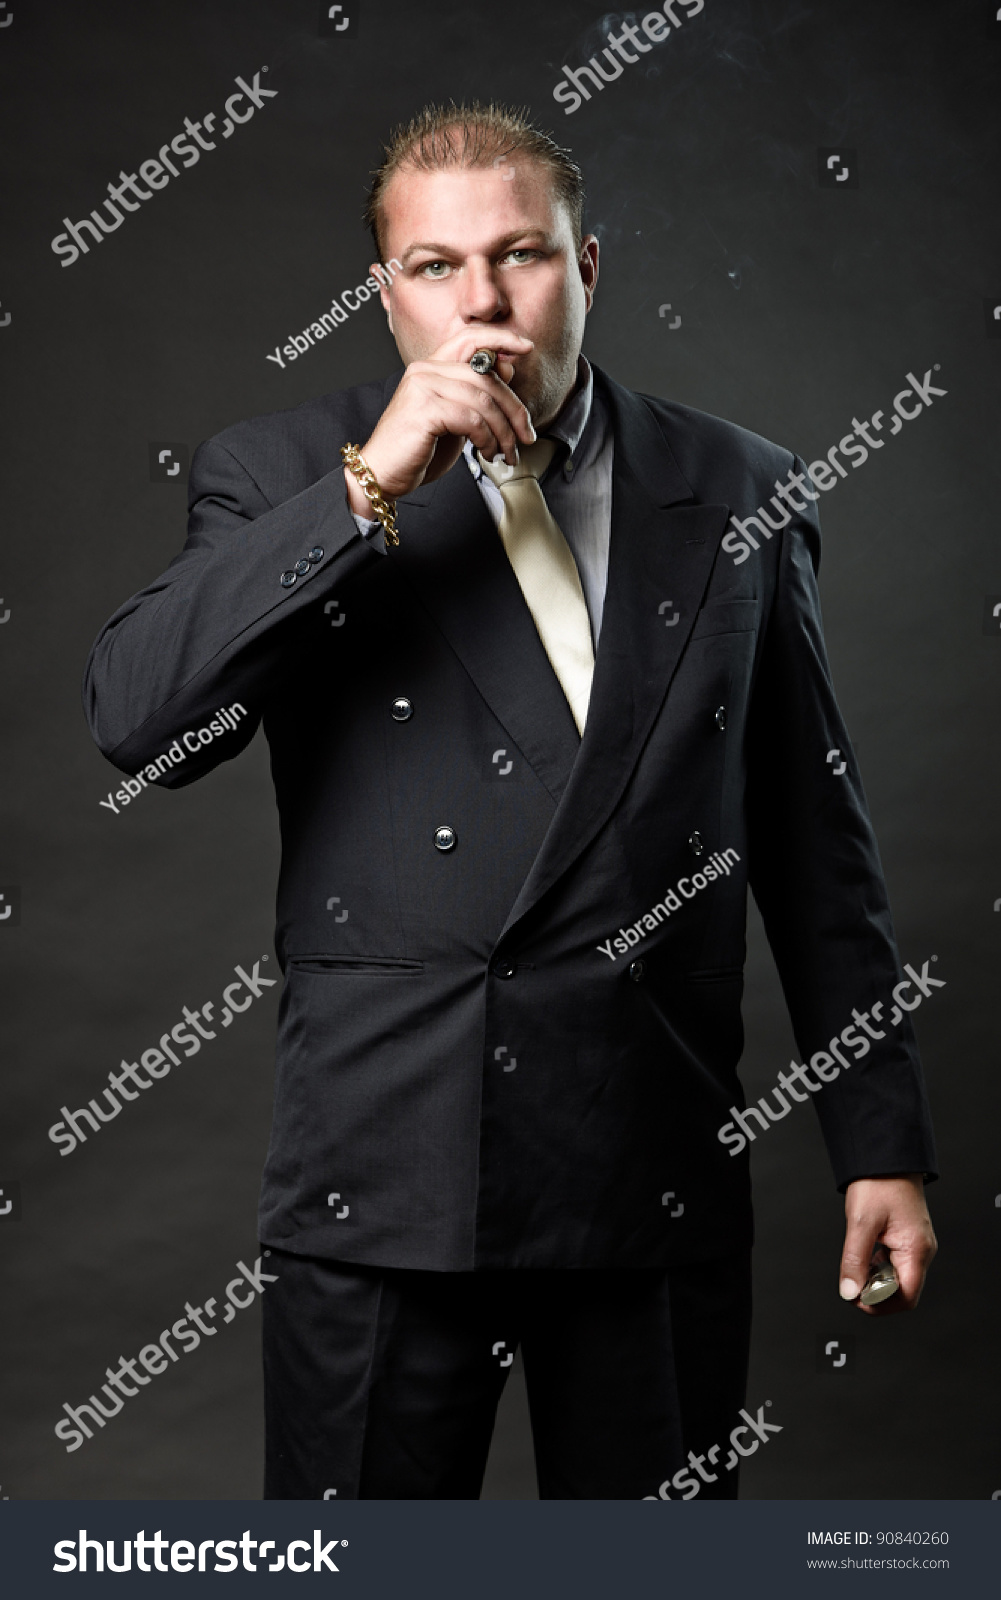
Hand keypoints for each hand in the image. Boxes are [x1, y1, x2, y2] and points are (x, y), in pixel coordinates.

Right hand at [342, 329, 536, 514]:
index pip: (470, 338)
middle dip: (514, 410)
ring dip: (503, 432)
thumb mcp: (456, 419)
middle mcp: (425, 370)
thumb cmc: (417, 450)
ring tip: (506, 453)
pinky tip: (487, 453)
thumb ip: (476, 395)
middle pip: (486, 377)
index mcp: (431, 367)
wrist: (383, 475)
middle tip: (525, 436)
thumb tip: (507, 368)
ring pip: (483, 400)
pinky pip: (471, 419)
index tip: (527, 347)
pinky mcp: (424, 409)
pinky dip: (487, 439)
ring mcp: (423, 387)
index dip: (502, 338)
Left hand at [839, 1173, 936, 1315]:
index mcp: (916, 1250)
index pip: (906, 1296)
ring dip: (876, 1280)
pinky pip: (894, 1262)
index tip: (858, 1299)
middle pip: (903, 1290)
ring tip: (856, 1271)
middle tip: (853, 1287)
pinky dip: (878, 1266)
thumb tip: (849, 1291)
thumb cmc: (879, 1183)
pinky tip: (863, 1259)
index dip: (881, 1304)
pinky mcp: (906, 1238)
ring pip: (897, 1277)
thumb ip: (854, 1260)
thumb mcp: (860, 1223)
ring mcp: (914, 1244)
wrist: (886, 1156)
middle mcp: (921, 1250)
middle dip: (877, 1293)